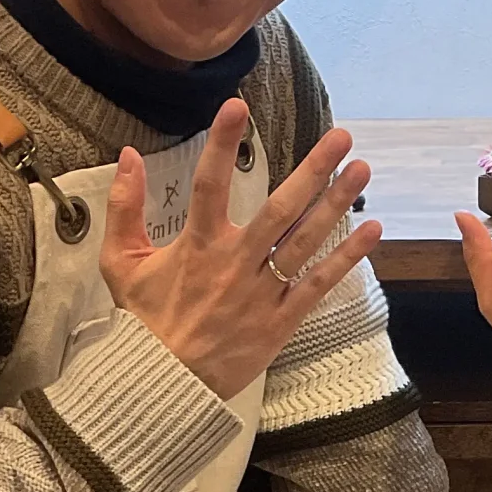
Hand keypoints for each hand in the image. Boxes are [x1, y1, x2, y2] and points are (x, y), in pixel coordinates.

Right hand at [102, 100, 379, 401]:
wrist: (162, 385)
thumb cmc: (143, 322)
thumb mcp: (120, 263)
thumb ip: (124, 207)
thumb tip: (127, 155)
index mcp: (196, 246)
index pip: (209, 184)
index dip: (220, 143)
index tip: (236, 106)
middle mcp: (234, 264)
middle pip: (279, 209)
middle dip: (313, 170)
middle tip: (341, 136)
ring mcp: (261, 293)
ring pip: (305, 241)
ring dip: (337, 204)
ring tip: (363, 170)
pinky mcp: (280, 321)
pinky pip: (318, 285)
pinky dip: (346, 258)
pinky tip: (372, 230)